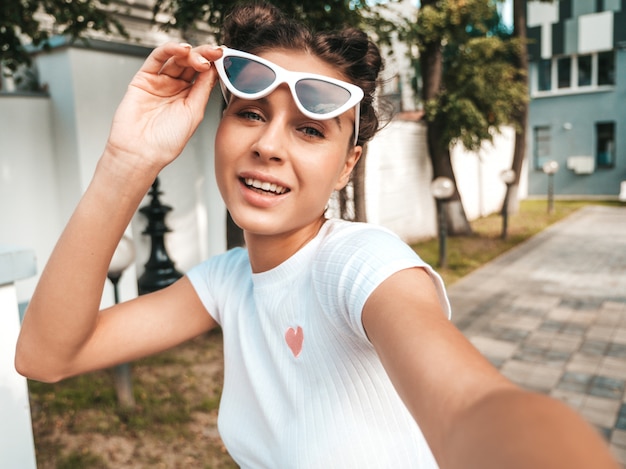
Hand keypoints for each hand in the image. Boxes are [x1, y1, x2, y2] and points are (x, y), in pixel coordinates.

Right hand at [105, 42, 221, 173]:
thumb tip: (214, 68)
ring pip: (176, 58)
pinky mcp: (143, 78)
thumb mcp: (194, 113)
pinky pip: (156, 58)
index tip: (225, 57)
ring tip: (201, 58)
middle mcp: (175, 88)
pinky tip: (182, 50)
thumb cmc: (167, 141)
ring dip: (190, 53)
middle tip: (215, 54)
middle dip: (205, 56)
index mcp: (190, 97)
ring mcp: (160, 82)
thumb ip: (202, 89)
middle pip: (191, 63)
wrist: (142, 152)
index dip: (215, 64)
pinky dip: (170, 50)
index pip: (204, 74)